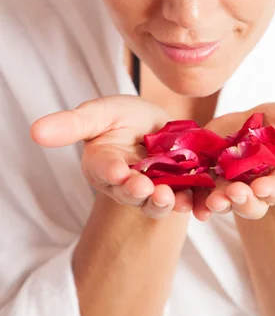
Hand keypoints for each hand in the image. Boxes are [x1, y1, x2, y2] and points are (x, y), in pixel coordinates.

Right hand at [30, 96, 193, 219]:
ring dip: (164, 203)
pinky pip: (185, 198)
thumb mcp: (99, 112)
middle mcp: (126, 183)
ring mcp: (153, 188)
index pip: (104, 171)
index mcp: (103, 165)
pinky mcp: (179, 188)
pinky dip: (192, 202)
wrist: (157, 123)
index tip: (118, 172)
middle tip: (148, 189)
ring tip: (173, 199)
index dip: (111, 173)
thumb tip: (35, 130)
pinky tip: (199, 202)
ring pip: (156, 201)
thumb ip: (72, 124)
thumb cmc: (122, 117)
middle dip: (139, 192)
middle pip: (131, 192)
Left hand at [193, 101, 274, 220]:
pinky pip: (200, 191)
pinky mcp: (209, 174)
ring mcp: (232, 184)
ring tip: (212, 201)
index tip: (263, 187)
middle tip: (233, 194)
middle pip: (251, 202)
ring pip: (225, 200)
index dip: (272, 190)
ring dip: (218, 203)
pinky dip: (195, 199)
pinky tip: (191, 203)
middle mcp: (257, 188)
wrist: (257, 118)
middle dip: (242, 200)